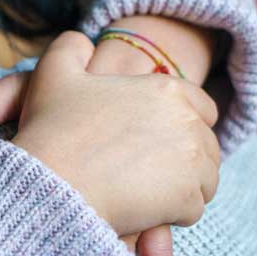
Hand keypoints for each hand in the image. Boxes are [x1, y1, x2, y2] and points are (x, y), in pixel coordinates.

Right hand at [9, 31, 219, 235]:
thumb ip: (71, 48)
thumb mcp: (54, 74)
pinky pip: (192, 208)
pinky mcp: (187, 198)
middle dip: (180, 158)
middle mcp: (188, 122)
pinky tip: (140, 207)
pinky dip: (170, 212)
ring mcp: (192, 162)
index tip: (151, 137)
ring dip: (179, 186)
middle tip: (140, 166)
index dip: (178, 123)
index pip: (202, 107)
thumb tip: (85, 42)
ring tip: (141, 187)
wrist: (51, 182)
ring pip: (203, 179)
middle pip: (205, 146)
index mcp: (166, 89)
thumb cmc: (53, 129)